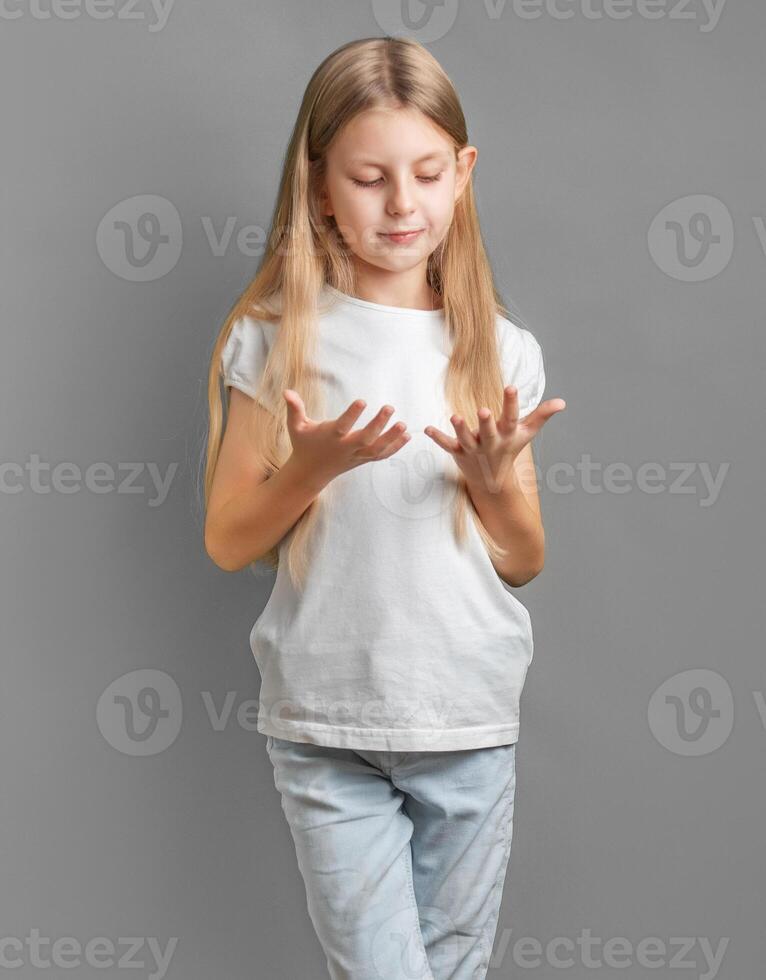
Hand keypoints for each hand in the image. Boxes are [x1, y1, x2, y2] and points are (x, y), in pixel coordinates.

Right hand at [282, 390, 410, 489]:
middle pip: (365, 439)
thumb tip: (286, 391)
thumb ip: (294, 409)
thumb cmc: (304, 444)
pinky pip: (381, 456)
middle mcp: (345, 448)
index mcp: (330, 437)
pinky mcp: (363, 460)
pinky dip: (395, 448)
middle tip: (390, 407)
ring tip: (404, 424)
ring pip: (377, 450)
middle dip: (379, 425)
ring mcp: (356, 456)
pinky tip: (407, 436)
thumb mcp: (296, 426)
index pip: (342, 426)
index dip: (352, 414)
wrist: (310, 472)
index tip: (362, 400)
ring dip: (392, 438)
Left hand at [424, 386, 565, 492]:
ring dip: (459, 429)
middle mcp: (491, 442)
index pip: (511, 417)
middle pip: (488, 431)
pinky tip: (425, 429)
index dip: (512, 402)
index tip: (511, 387)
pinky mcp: (459, 453)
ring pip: (465, 439)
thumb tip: (563, 402)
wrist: (493, 481)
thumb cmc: (510, 449)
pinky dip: (437, 438)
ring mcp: (474, 449)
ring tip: (454, 416)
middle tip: (483, 410)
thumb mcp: (527, 433)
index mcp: (507, 435)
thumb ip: (542, 415)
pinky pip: (447, 445)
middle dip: (485, 423)